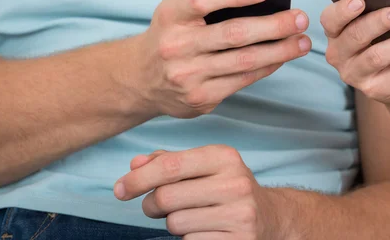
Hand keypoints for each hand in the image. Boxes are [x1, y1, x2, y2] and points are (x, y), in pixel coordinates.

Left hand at [115, 146, 281, 239]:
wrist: (269, 217)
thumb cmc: (226, 188)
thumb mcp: (204, 167)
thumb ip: (169, 162)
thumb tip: (135, 164)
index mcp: (225, 157)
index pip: (170, 166)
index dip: (139, 178)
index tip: (120, 189)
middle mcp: (235, 183)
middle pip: (166, 197)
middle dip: (152, 204)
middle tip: (157, 206)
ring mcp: (239, 215)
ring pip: (175, 223)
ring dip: (173, 223)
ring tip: (190, 216)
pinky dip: (190, 238)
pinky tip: (205, 230)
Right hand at [131, 0, 310, 118]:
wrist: (141, 79)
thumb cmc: (170, 34)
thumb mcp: (175, 8)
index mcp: (170, 16)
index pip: (202, 0)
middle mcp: (176, 46)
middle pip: (233, 34)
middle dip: (273, 26)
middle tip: (300, 18)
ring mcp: (188, 76)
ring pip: (244, 61)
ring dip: (280, 51)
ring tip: (303, 41)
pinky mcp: (200, 98)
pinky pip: (242, 81)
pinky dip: (267, 67)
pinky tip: (283, 57)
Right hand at [321, 0, 389, 111]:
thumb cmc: (384, 42)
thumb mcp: (376, 27)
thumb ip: (375, 14)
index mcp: (335, 34)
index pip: (330, 20)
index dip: (343, 11)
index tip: (361, 0)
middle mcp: (339, 56)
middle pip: (355, 37)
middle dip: (378, 22)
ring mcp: (356, 76)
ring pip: (377, 56)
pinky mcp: (377, 90)